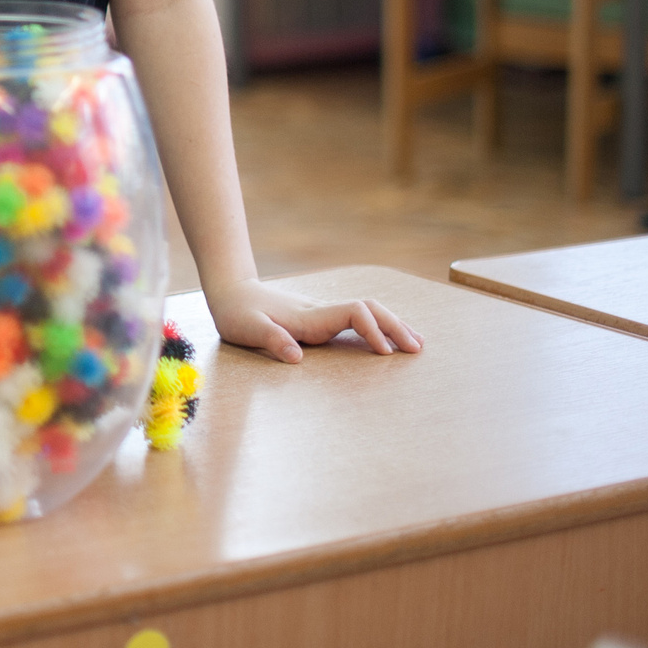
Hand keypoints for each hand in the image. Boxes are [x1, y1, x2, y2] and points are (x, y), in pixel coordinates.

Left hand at [204, 276, 420, 362]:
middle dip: (395, 326)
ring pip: (367, 312)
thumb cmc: (236, 312)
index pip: (354, 313)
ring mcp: (322, 313)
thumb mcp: (246, 328)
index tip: (386, 353)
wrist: (230, 290)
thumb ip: (271, 340)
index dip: (374, 330)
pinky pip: (356, 320)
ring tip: (416, 344)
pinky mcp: (319, 318)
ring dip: (391, 325)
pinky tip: (386, 340)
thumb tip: (297, 357)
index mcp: (309, 316)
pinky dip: (377, 328)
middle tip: (418, 349)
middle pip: (370, 309)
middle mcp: (321, 312)